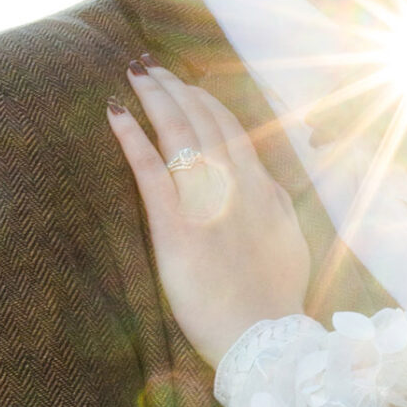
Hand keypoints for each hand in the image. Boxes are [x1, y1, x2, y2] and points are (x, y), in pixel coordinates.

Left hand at [108, 65, 311, 368]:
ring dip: (156, 97)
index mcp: (262, 189)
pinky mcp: (175, 226)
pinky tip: (115, 112)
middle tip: (155, 69)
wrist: (263, 338)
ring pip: (179, 132)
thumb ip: (277, 207)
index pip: (232, 130)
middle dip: (178, 88)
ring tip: (137, 75)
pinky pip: (149, 169)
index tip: (189, 86)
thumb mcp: (291, 244)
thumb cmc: (276, 299)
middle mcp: (236, 185)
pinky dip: (131, 136)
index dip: (208, 103)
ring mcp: (206, 202)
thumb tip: (269, 184)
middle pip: (204, 120)